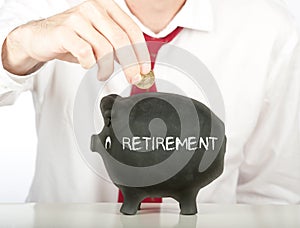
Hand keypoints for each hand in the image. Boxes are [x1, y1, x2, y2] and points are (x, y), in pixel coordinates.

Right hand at [1, 0, 150, 83]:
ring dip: (107, 68)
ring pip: (105, 49)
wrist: (39, 38)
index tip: (144, 69)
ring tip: (103, 74)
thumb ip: (118, 47)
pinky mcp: (64, 31)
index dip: (141, 52)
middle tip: (132, 78)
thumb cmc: (72, 39)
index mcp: (106, 7)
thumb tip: (137, 66)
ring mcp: (78, 18)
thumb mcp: (99, 39)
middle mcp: (93, 8)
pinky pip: (86, 53)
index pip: (132, 30)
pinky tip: (86, 65)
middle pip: (122, 41)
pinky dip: (89, 64)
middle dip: (131, 64)